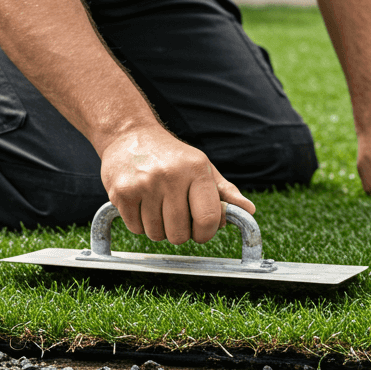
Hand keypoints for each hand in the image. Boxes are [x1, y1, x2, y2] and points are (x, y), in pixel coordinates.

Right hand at [99, 126, 255, 243]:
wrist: (130, 135)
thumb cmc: (173, 157)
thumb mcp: (203, 167)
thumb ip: (225, 192)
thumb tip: (248, 211)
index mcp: (196, 170)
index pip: (208, 218)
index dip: (206, 233)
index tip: (201, 232)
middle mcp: (170, 176)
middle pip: (180, 233)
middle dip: (180, 233)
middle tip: (176, 216)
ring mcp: (144, 184)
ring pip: (157, 234)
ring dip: (159, 229)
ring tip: (157, 207)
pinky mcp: (121, 192)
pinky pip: (136, 229)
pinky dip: (140, 225)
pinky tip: (142, 205)